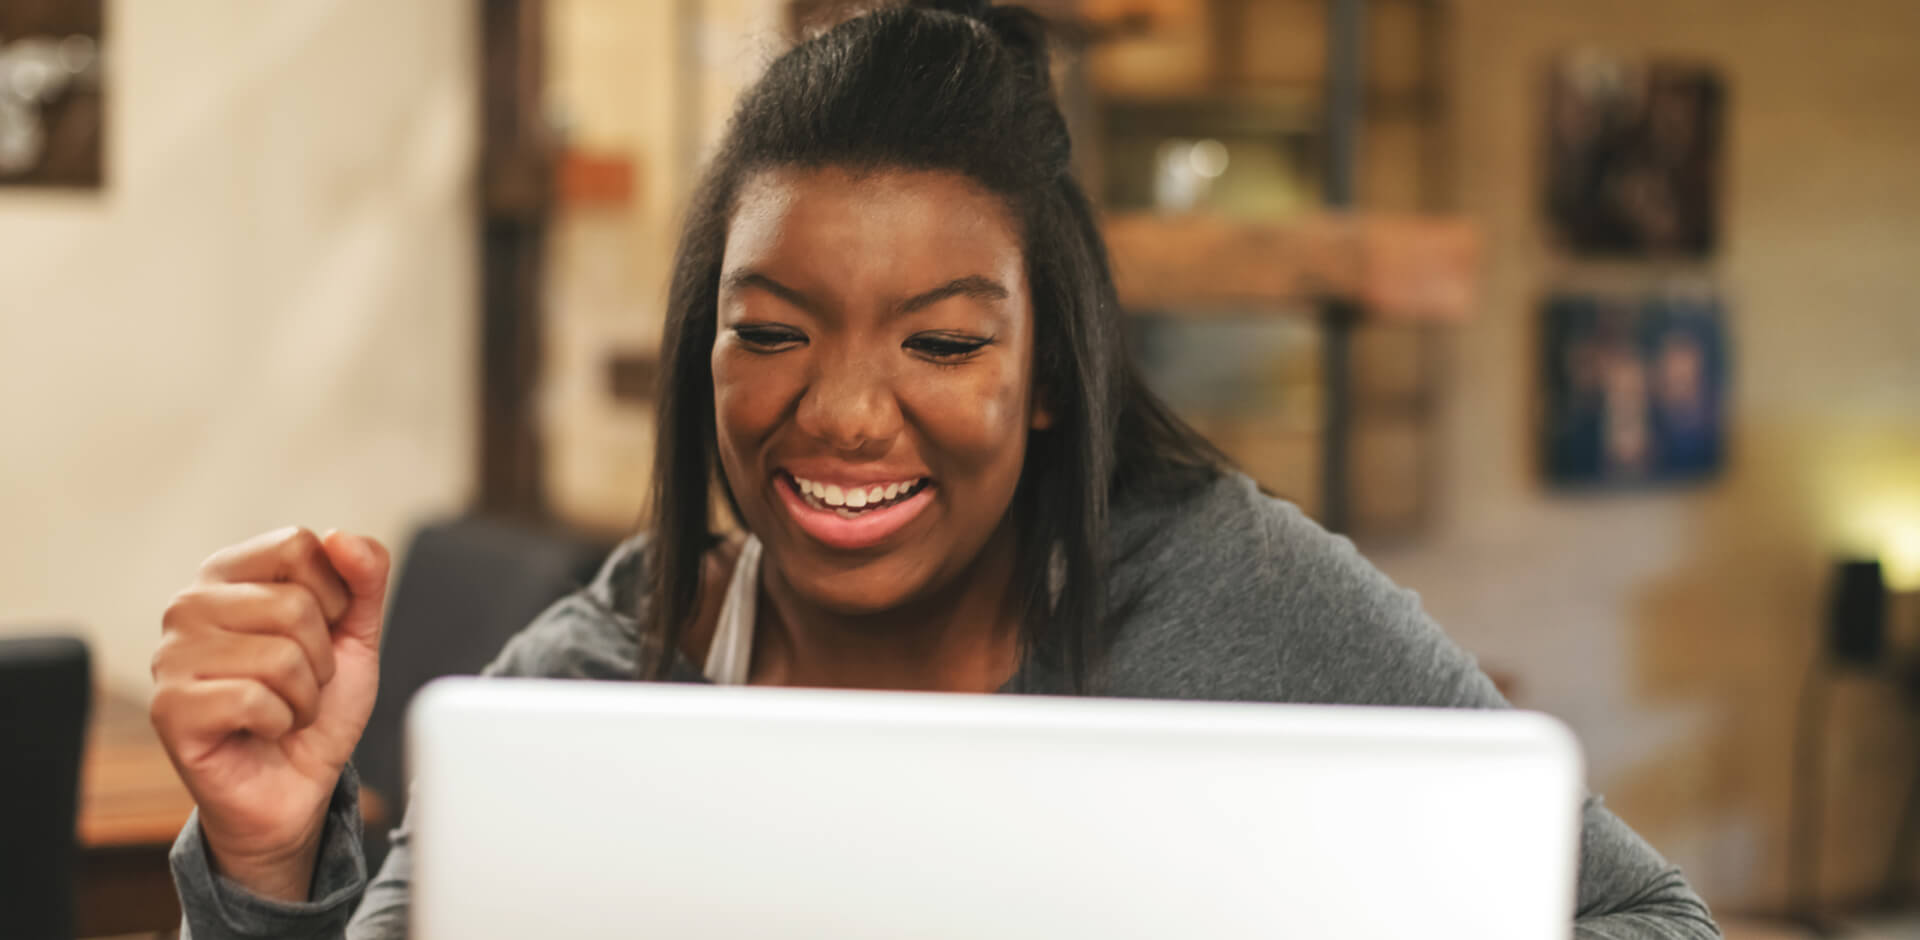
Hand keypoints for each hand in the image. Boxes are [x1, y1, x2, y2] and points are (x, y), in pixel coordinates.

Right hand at [151, 527, 389, 901]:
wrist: (295, 784)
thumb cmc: (316, 704)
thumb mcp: (357, 634)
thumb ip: (364, 578)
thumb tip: (342, 537)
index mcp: (229, 574)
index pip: (298, 545)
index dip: (334, 597)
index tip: (322, 633)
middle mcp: (189, 606)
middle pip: (293, 604)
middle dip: (321, 657)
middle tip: (301, 684)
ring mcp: (171, 657)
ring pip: (280, 656)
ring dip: (304, 695)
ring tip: (283, 708)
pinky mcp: (169, 709)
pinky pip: (255, 700)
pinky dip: (280, 722)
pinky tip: (261, 730)